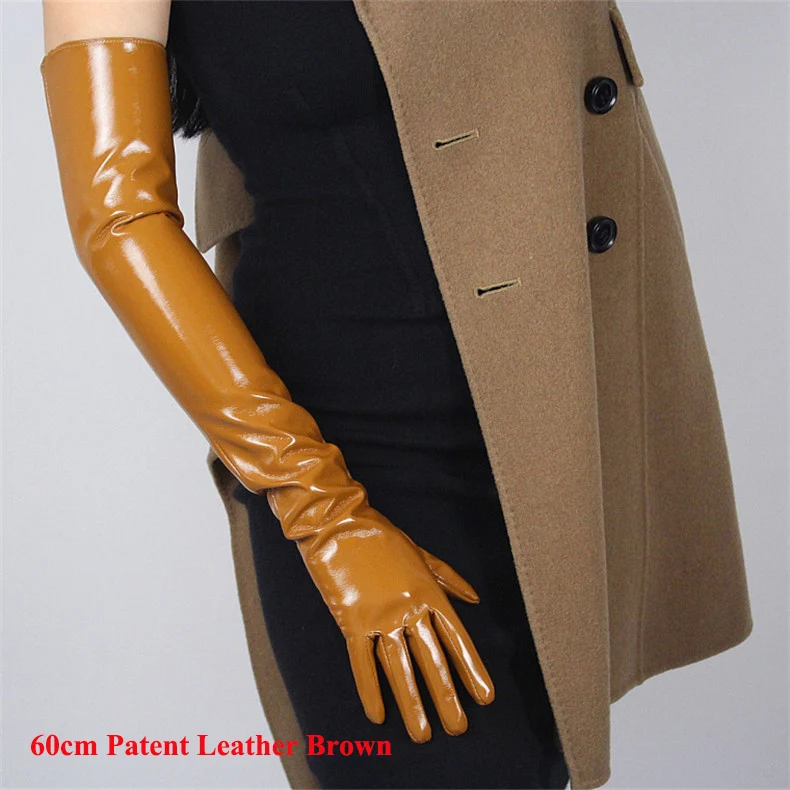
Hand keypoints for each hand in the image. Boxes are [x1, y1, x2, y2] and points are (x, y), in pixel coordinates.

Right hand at [295, 504, 495, 741]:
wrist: (338, 523)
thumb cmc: (380, 535)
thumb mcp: (420, 553)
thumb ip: (447, 578)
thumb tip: (473, 598)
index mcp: (427, 591)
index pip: (456, 637)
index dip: (471, 668)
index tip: (484, 696)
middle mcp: (407, 608)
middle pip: (430, 660)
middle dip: (445, 696)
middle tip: (457, 727)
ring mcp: (379, 617)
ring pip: (399, 668)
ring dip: (412, 703)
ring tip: (423, 734)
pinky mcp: (351, 621)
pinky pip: (362, 662)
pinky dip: (369, 689)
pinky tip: (379, 715)